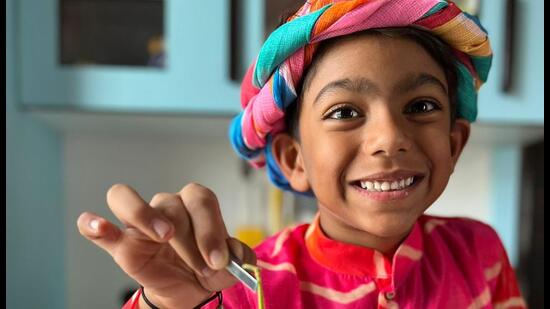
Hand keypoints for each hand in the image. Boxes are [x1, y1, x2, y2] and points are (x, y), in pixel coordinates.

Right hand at [77, 183, 255, 308]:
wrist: (190, 289)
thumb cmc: (208, 267)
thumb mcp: (230, 264)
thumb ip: (238, 256)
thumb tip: (236, 254)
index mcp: (195, 204)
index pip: (200, 200)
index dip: (211, 228)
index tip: (219, 259)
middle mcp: (167, 205)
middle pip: (171, 203)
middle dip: (191, 238)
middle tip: (203, 265)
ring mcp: (139, 222)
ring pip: (126, 198)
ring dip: (145, 214)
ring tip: (164, 236)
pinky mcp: (120, 243)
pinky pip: (95, 227)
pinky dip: (92, 224)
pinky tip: (98, 226)